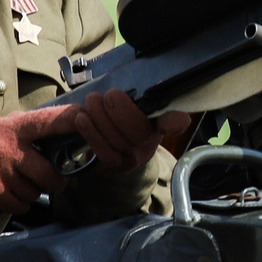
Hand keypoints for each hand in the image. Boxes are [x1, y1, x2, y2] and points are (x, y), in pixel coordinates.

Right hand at [0, 103, 79, 214]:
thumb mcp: (2, 126)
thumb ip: (28, 129)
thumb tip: (63, 126)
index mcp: (16, 128)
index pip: (48, 121)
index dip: (70, 120)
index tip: (88, 118)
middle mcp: (11, 148)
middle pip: (49, 172)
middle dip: (55, 181)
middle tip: (54, 181)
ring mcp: (2, 171)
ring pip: (34, 192)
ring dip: (31, 193)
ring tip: (18, 183)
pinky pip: (19, 204)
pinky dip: (17, 204)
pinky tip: (8, 195)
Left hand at [77, 89, 193, 175]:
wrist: (109, 149)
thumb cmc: (120, 119)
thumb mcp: (132, 105)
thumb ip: (141, 97)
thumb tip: (156, 96)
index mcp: (158, 124)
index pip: (173, 123)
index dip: (175, 122)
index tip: (180, 120)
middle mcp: (148, 144)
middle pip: (139, 132)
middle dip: (120, 110)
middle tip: (109, 95)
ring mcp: (131, 159)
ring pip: (118, 142)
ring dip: (100, 118)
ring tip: (92, 101)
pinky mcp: (112, 167)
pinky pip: (102, 152)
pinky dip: (90, 132)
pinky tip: (81, 118)